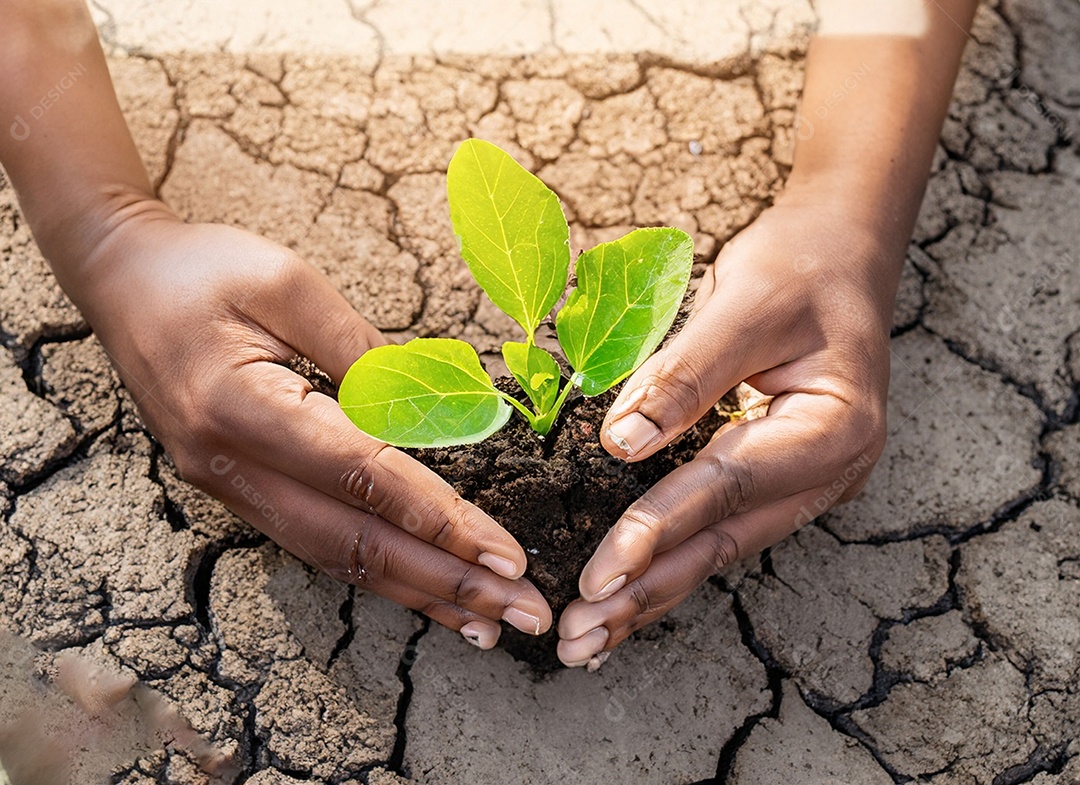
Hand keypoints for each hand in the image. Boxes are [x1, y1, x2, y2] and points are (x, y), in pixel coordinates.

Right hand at [81, 205, 550, 648]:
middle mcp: (231, 466)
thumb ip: (364, 352)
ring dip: (417, 593)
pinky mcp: (239, 489)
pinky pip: (317, 543)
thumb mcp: (290, 284)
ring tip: (486, 625)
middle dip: (447, 583)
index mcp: (241, 408)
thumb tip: (437, 415)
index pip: (363, 479)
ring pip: (336, 559)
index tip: (506, 558)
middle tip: (523, 615)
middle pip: (354, 543)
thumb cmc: (206, 269)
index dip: (441, 521)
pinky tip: (422, 589)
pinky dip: (377, 572)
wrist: (122, 279)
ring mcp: (230, 486)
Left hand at [557, 192, 898, 666]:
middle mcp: (825, 473)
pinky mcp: (772, 479)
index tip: (599, 573)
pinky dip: (667, 562)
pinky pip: (715, 529)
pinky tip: (624, 596)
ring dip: (650, 594)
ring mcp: (802, 483)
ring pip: (717, 549)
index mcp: (835, 429)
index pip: (730, 486)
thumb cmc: (800, 268)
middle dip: (646, 592)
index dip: (659, 527)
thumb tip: (621, 443)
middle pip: (724, 542)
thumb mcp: (746, 303)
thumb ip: (686, 374)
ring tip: (587, 642)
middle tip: (578, 641)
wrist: (841, 255)